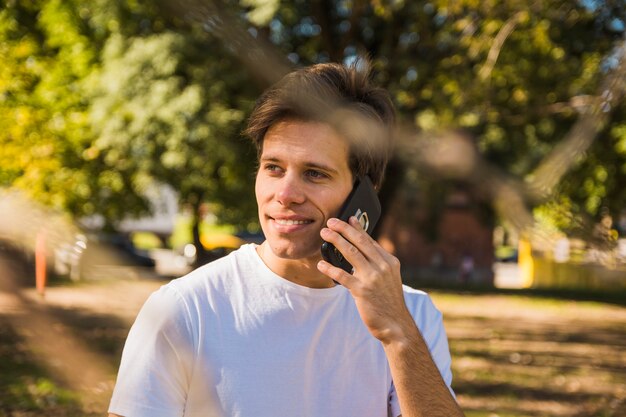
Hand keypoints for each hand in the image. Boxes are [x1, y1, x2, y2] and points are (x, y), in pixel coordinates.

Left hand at [318, 216, 414, 343]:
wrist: (395, 324)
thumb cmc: (388, 301)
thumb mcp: (389, 278)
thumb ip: (377, 263)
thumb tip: (359, 249)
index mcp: (389, 261)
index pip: (370, 240)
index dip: (358, 228)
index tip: (348, 218)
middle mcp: (382, 266)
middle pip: (360, 242)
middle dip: (344, 229)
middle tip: (331, 222)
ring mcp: (372, 278)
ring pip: (351, 253)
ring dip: (336, 241)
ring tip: (325, 234)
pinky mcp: (362, 290)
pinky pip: (342, 275)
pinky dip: (330, 268)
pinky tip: (321, 263)